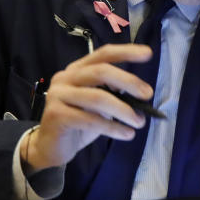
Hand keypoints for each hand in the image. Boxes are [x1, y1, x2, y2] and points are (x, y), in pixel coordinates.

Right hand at [21, 44, 153, 171]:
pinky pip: (90, 120)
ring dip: (124, 111)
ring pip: (97, 98)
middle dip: (128, 81)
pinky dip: (113, 128)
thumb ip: (113, 93)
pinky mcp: (56, 115)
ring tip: (139, 122)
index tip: (147, 53)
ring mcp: (58, 95)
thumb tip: (140, 92)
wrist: (51, 147)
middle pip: (100, 71)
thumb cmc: (79, 124)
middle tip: (147, 95)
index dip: (125, 52)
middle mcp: (65, 78)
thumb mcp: (99, 106)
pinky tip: (127, 134)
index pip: (103, 55)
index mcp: (77, 70)